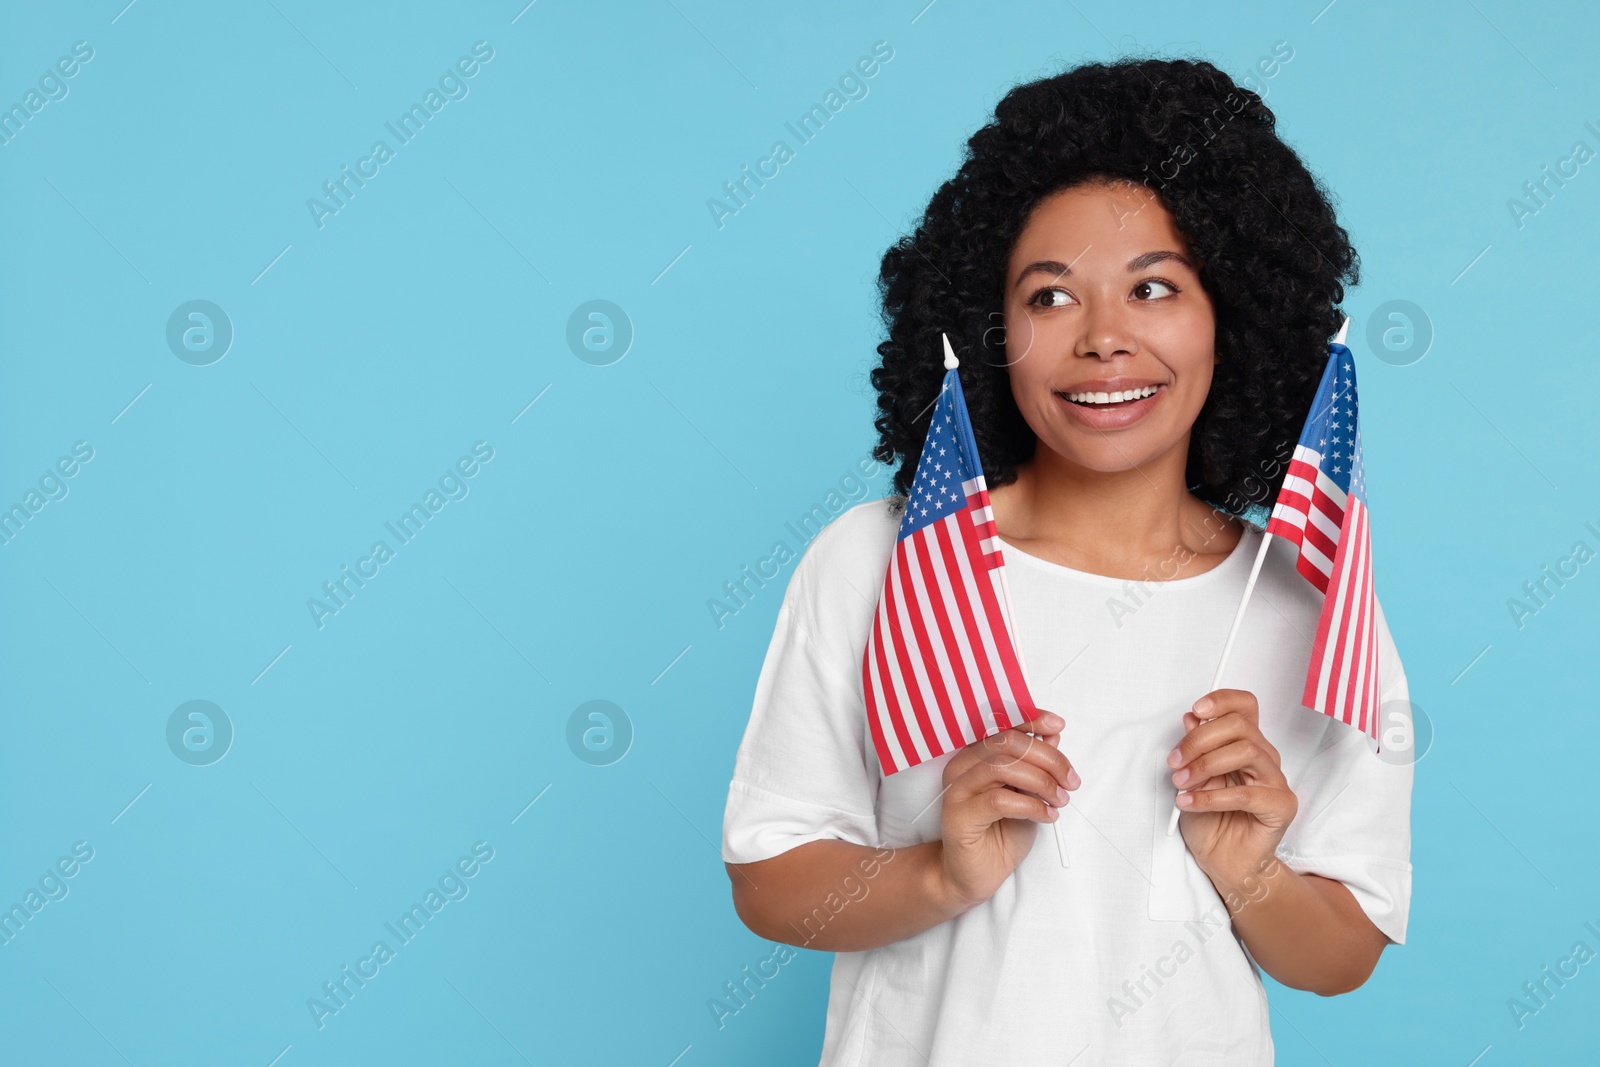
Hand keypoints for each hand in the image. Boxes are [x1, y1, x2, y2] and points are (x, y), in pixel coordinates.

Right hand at [936, 711, 1079, 910]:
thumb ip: (1036, 764)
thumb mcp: (1028, 794)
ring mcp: (957, 790)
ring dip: (1041, 782)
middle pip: (1007, 743)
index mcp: (975, 755)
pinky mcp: (958, 816)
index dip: (1032, 720)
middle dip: (1048, 758)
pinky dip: (1031, 806)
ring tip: (1060, 800)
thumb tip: (1052, 734)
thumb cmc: (1000, 833)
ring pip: (1002, 767)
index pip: (1003, 726)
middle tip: (1070, 780)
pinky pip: (998, 800)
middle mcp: (961, 767)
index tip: (1058, 724)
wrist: (975, 875)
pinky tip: (1047, 816)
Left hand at [1169, 689, 1296, 886]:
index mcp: (1246, 743)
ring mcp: (1275, 781)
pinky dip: (1210, 797)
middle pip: (1240, 726)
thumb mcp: (1190, 777)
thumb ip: (1194, 748)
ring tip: (1181, 783)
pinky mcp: (1281, 806)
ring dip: (1205, 765)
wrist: (1223, 860)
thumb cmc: (1209, 818)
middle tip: (1175, 761)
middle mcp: (1264, 757)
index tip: (1196, 710)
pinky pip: (1246, 794)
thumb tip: (1191, 719)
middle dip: (1200, 740)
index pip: (1245, 706)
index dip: (1222, 701)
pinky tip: (1189, 803)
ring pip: (1246, 752)